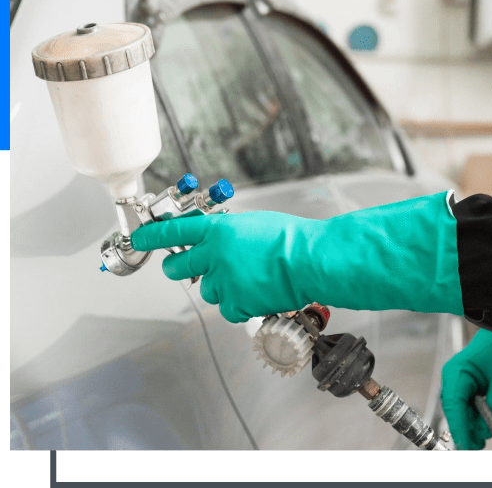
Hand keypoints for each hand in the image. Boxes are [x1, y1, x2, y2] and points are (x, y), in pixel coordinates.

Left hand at [131, 192, 463, 322]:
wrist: (310, 259)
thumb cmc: (291, 237)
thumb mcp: (254, 223)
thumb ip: (229, 233)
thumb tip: (218, 241)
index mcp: (217, 230)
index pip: (172, 231)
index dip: (151, 235)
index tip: (140, 238)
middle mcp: (214, 256)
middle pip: (177, 267)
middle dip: (179, 267)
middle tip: (190, 266)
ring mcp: (224, 281)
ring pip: (205, 289)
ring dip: (218, 286)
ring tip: (244, 279)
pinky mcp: (237, 303)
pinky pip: (226, 308)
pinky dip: (236, 304)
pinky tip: (253, 293)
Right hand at [441, 329, 491, 449]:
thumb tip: (489, 426)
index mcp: (457, 374)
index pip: (454, 407)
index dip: (460, 429)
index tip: (466, 448)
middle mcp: (453, 379)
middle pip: (457, 413)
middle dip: (473, 427)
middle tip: (486, 440)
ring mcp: (458, 381)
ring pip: (464, 412)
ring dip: (481, 420)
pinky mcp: (466, 385)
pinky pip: (470, 406)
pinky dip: (483, 413)